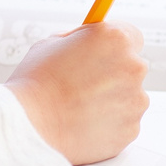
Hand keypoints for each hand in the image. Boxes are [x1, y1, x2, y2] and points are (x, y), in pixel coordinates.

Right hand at [5, 22, 149, 164]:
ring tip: (78, 108)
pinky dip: (108, 125)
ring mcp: (135, 100)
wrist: (29, 124)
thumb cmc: (35, 83)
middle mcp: (133, 66)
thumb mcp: (50, 45)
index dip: (113, 47)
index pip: (131, 36)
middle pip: (130, 68)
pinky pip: (123, 124)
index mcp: (115, 38)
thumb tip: (84, 45)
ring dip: (110, 101)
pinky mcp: (131, 129)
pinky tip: (82, 123)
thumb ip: (76, 42)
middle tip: (82, 85)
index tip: (104, 54)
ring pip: (128, 98)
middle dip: (111, 76)